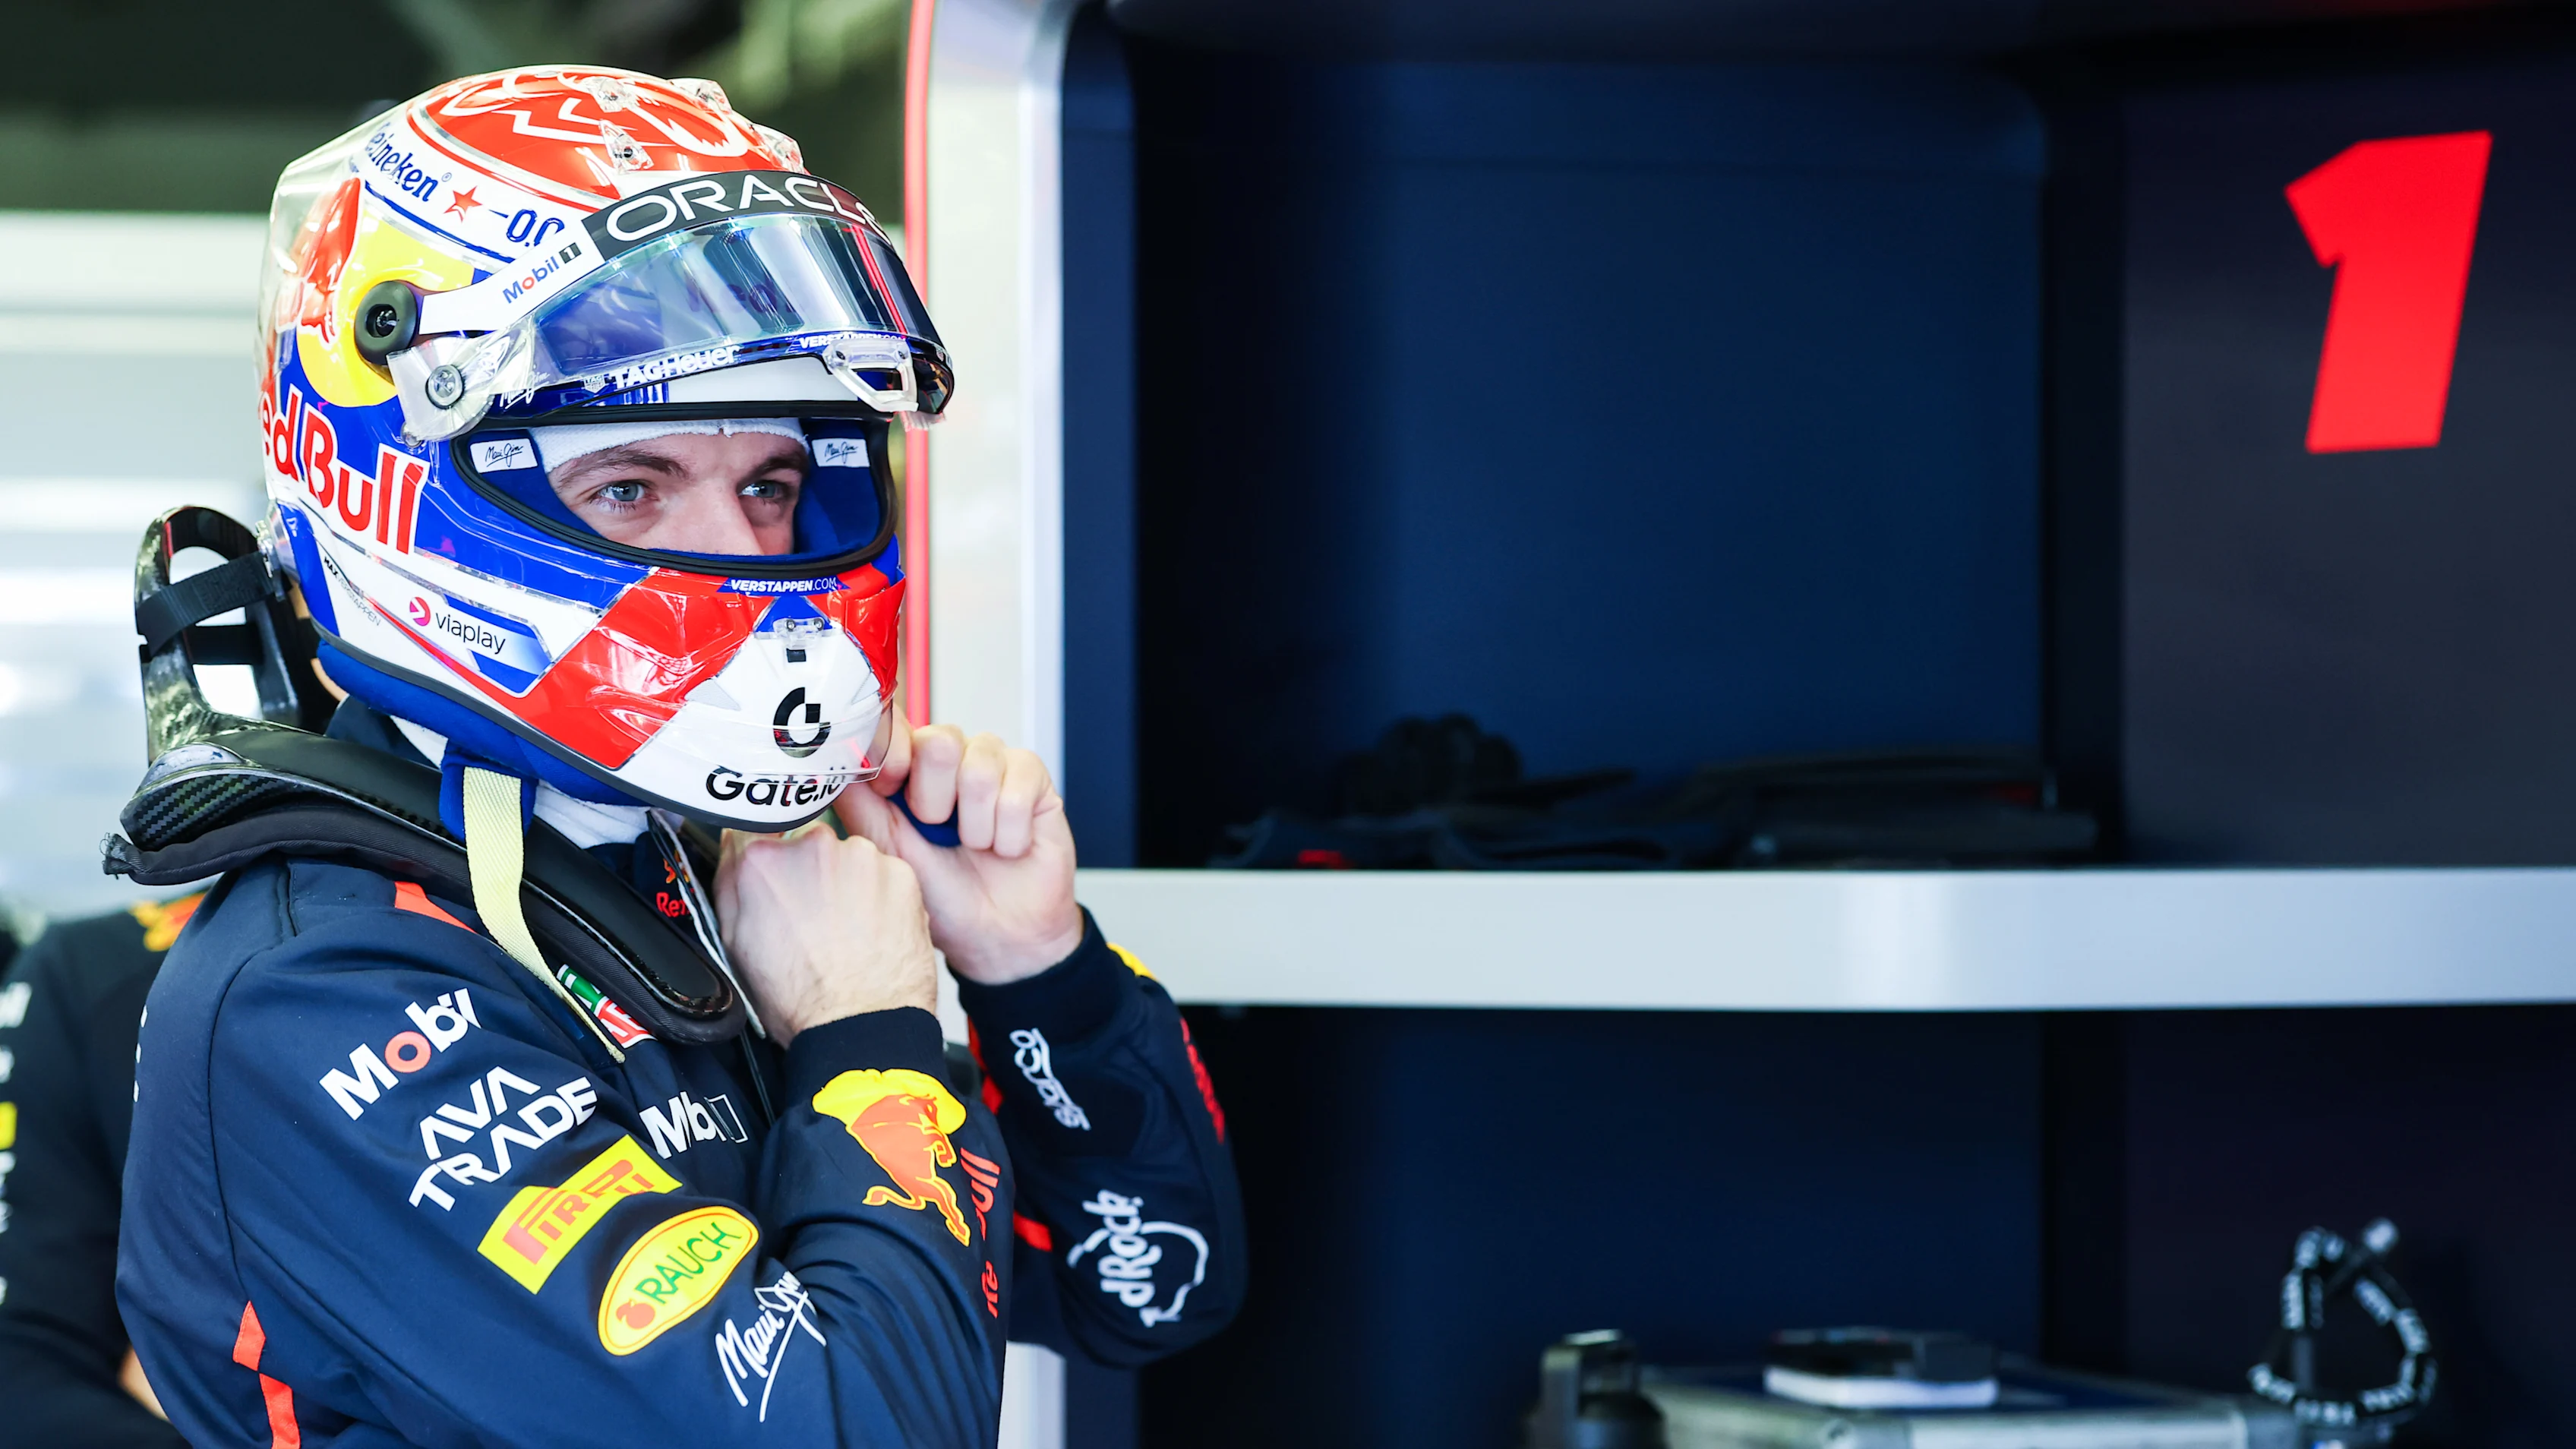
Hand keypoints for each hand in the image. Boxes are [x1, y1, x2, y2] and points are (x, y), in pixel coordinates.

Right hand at [715, 819, 936, 1044]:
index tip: (778, 885)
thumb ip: (731, 880)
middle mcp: (812, 846)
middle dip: (810, 875)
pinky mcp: (901, 873)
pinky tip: (874, 932)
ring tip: (848, 933)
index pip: (758, 833)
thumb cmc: (799, 998)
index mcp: (762, 861)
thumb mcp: (735, 944)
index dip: (769, 864)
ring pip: (850, 859)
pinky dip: (882, 897)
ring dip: (848, 885)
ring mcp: (861, 857)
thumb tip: (734, 842)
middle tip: (815, 921)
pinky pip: (886, 875)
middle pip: (807, 845)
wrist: (860, 1027)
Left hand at [841, 720, 1081, 985]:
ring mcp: (995, 764)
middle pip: (939, 740)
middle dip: (935, 799)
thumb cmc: (944, 896)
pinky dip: (1009, 833)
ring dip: (976, 825)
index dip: (892, 752)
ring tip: (978, 847)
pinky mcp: (1034, 778)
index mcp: (911, 769)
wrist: (997, 936)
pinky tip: (1007, 847)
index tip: (890, 788)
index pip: (898, 725)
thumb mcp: (889, 853)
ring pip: (980, 766)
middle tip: (941, 831)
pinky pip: (1018, 790)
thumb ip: (861, 805)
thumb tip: (834, 765)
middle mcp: (953, 758)